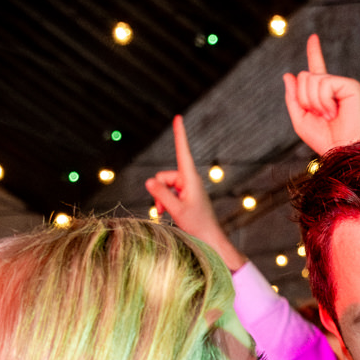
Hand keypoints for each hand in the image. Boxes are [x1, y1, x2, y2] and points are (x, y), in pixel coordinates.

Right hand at [144, 115, 245, 271]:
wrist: (211, 242)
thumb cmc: (198, 226)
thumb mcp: (176, 210)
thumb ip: (161, 194)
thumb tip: (149, 181)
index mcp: (190, 178)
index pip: (182, 151)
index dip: (179, 134)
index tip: (178, 117)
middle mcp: (189, 181)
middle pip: (163, 176)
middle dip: (159, 190)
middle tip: (165, 208)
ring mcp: (186, 189)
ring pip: (163, 187)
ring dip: (161, 200)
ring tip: (167, 213)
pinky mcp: (185, 198)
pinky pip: (167, 195)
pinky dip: (164, 203)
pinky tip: (167, 214)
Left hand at [282, 33, 359, 156]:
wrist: (341, 151)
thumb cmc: (324, 140)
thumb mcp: (300, 120)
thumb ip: (293, 98)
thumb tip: (288, 75)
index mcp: (323, 94)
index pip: (316, 69)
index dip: (314, 52)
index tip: (313, 38)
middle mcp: (334, 86)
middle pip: (305, 76)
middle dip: (304, 98)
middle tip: (320, 115)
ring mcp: (343, 85)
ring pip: (312, 79)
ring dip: (314, 101)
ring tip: (328, 115)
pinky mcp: (351, 86)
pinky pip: (324, 83)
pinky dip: (323, 100)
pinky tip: (333, 112)